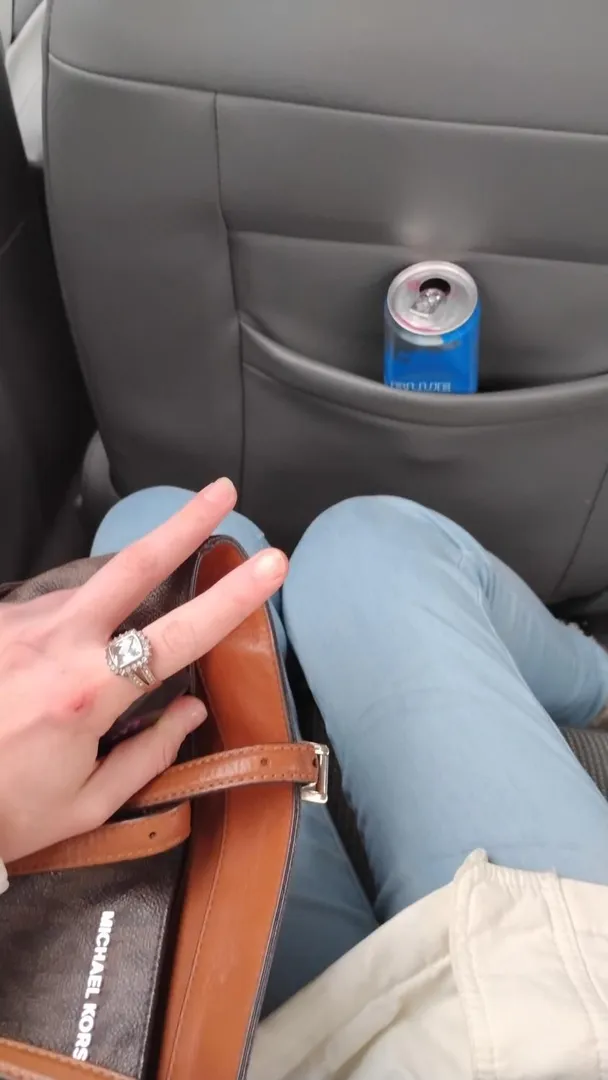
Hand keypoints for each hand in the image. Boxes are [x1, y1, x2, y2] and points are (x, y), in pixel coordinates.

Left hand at [0, 479, 286, 863]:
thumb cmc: (6, 814)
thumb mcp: (86, 805)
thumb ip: (148, 754)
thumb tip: (192, 708)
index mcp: (86, 696)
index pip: (179, 635)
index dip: (233, 598)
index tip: (271, 564)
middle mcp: (53, 646)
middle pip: (130, 567)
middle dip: (182, 524)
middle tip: (221, 491)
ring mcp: (18, 627)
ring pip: (89, 589)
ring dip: (119, 594)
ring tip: (112, 643)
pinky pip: (52, 608)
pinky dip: (74, 619)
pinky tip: (65, 653)